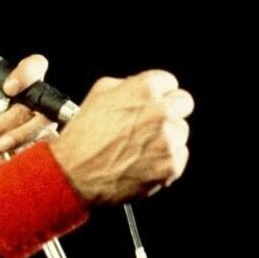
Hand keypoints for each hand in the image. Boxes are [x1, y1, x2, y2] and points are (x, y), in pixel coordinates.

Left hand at [0, 9, 57, 177]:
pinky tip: (8, 154)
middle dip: (20, 110)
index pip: (35, 66)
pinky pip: (48, 142)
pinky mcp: (48, 147)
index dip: (27, 73)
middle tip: (2, 120)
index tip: (7, 87)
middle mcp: (32, 102)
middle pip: (44, 93)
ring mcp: (42, 125)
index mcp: (13, 84)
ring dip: (11, 132)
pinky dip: (24, 147)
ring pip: (41, 120)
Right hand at [49, 71, 193, 204]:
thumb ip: (126, 85)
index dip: (158, 92)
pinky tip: (143, 161)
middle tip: (152, 123)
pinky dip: (165, 159)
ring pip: (181, 131)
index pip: (169, 82)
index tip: (153, 101)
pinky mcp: (170, 166)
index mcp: (144, 90)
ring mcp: (168, 141)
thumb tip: (137, 86)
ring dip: (167, 137)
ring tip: (140, 146)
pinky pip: (180, 156)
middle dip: (170, 110)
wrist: (73, 175)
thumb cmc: (82, 137)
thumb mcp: (98, 94)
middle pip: (184, 103)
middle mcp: (160, 113)